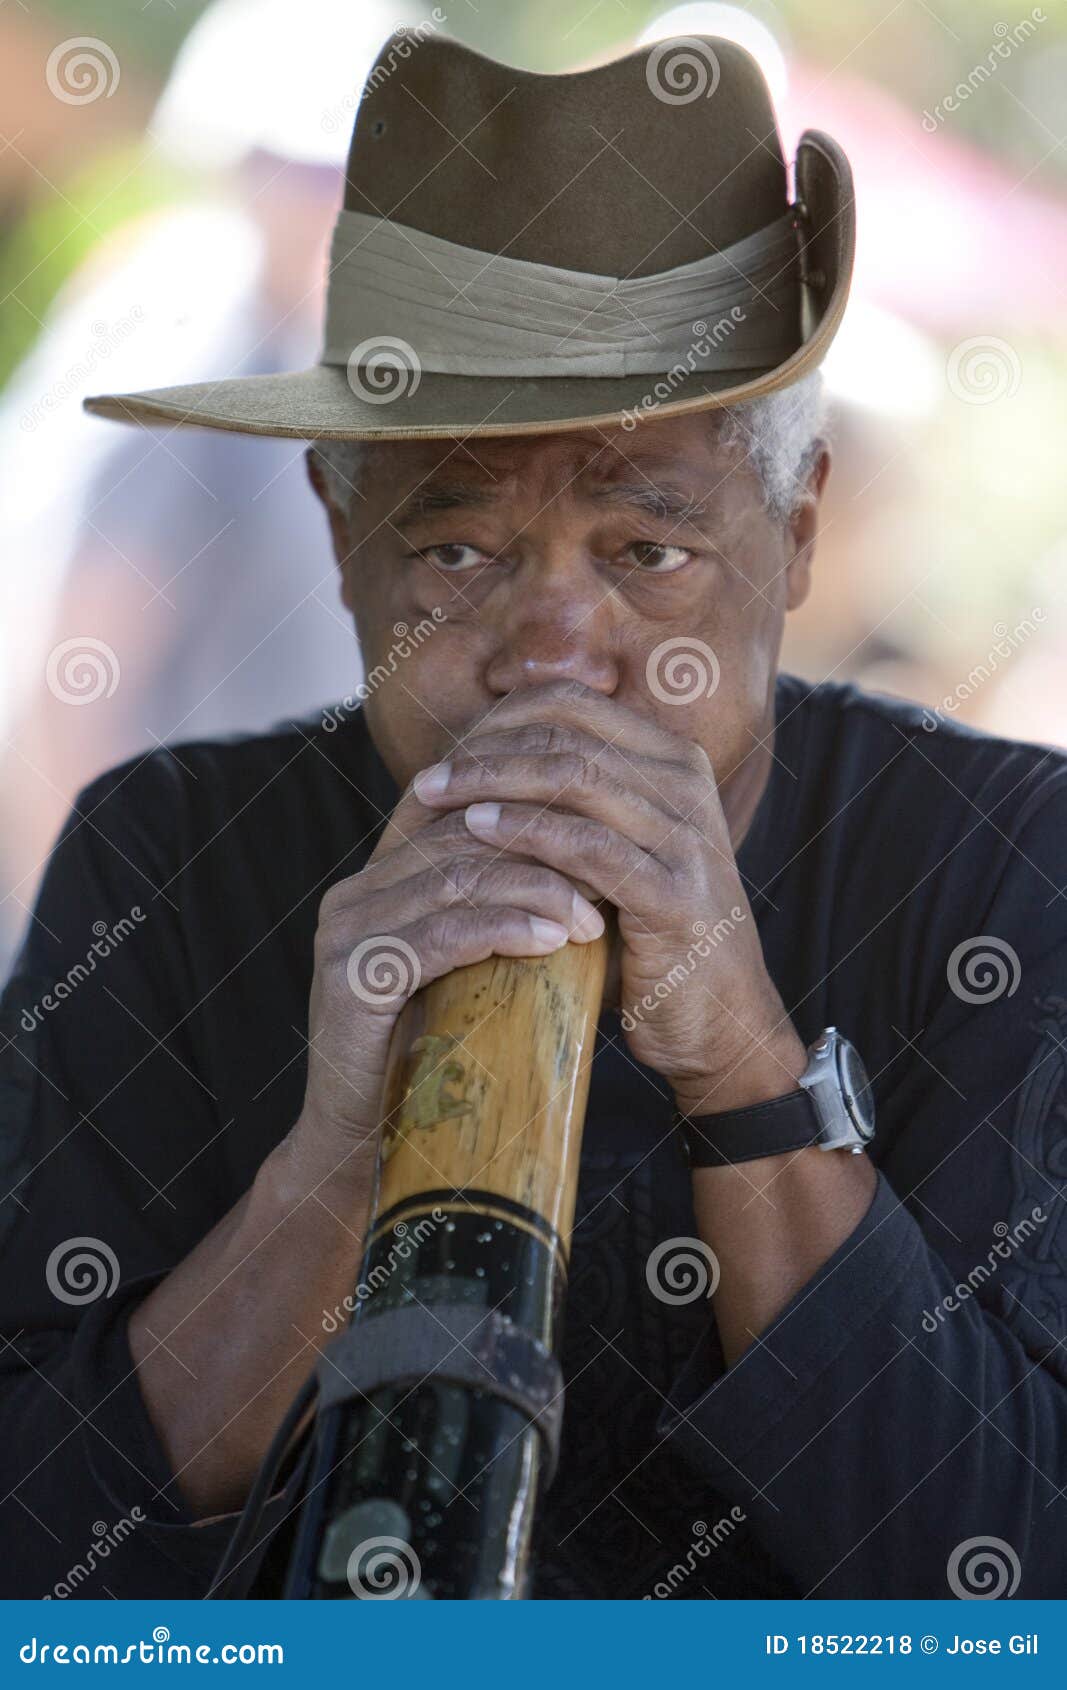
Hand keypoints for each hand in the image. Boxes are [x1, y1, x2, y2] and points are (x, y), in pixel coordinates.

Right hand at [289, 777, 604, 1182]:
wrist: (358, 1146)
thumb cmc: (424, 1063)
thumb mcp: (461, 977)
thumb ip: (491, 925)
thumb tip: (589, 886)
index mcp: (374, 884)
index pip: (457, 816)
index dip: (530, 817)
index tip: (597, 837)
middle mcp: (352, 897)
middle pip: (461, 839)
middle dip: (543, 852)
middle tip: (608, 879)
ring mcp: (346, 935)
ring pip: (456, 879)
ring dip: (536, 891)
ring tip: (592, 918)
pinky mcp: (352, 979)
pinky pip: (440, 934)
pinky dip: (502, 929)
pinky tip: (551, 939)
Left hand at [410, 680, 805, 1113]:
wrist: (718, 1020)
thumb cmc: (648, 935)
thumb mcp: (615, 851)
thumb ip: (574, 803)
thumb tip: (479, 758)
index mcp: (674, 761)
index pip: (575, 704)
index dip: (501, 718)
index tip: (447, 749)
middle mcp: (687, 785)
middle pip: (568, 735)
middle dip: (486, 751)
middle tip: (426, 780)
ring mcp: (688, 837)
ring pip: (573, 778)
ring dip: (492, 782)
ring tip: (434, 800)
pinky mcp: (674, 894)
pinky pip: (586, 845)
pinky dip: (524, 831)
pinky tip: (476, 831)